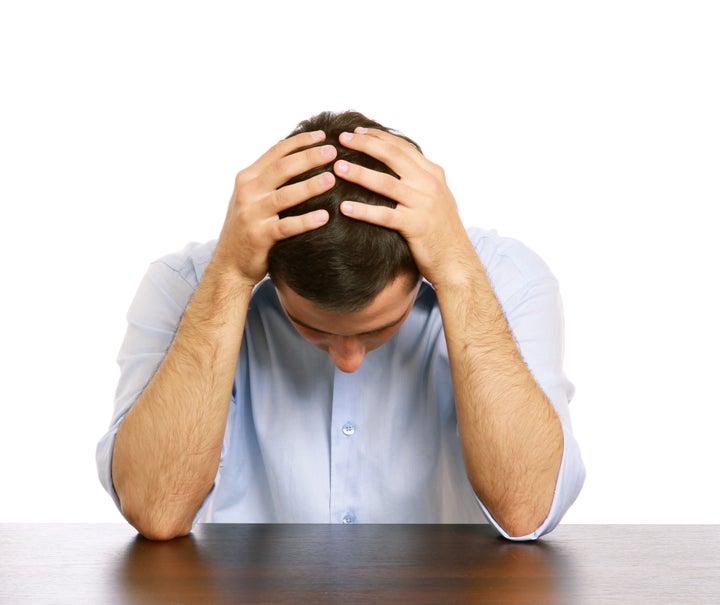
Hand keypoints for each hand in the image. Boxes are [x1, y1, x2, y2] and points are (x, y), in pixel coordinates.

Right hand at [213, 130, 336, 286]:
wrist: (230, 264)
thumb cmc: (247, 228)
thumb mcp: (252, 197)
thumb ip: (268, 177)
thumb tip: (295, 153)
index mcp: (247, 178)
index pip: (276, 152)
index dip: (300, 142)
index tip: (323, 136)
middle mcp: (247, 192)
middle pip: (282, 168)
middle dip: (308, 158)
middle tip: (333, 152)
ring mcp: (252, 215)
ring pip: (285, 195)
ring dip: (310, 186)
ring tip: (332, 179)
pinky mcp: (260, 237)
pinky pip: (287, 226)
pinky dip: (306, 221)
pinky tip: (325, 216)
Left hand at [334, 127, 474, 287]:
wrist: (456, 260)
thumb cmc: (441, 231)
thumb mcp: (436, 197)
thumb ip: (419, 179)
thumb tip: (399, 164)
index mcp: (433, 174)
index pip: (402, 147)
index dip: (378, 137)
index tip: (356, 132)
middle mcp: (429, 184)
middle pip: (392, 157)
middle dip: (365, 145)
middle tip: (340, 140)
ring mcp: (423, 204)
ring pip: (386, 183)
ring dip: (359, 173)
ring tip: (337, 168)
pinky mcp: (416, 226)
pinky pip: (385, 215)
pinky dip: (363, 211)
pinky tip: (344, 207)